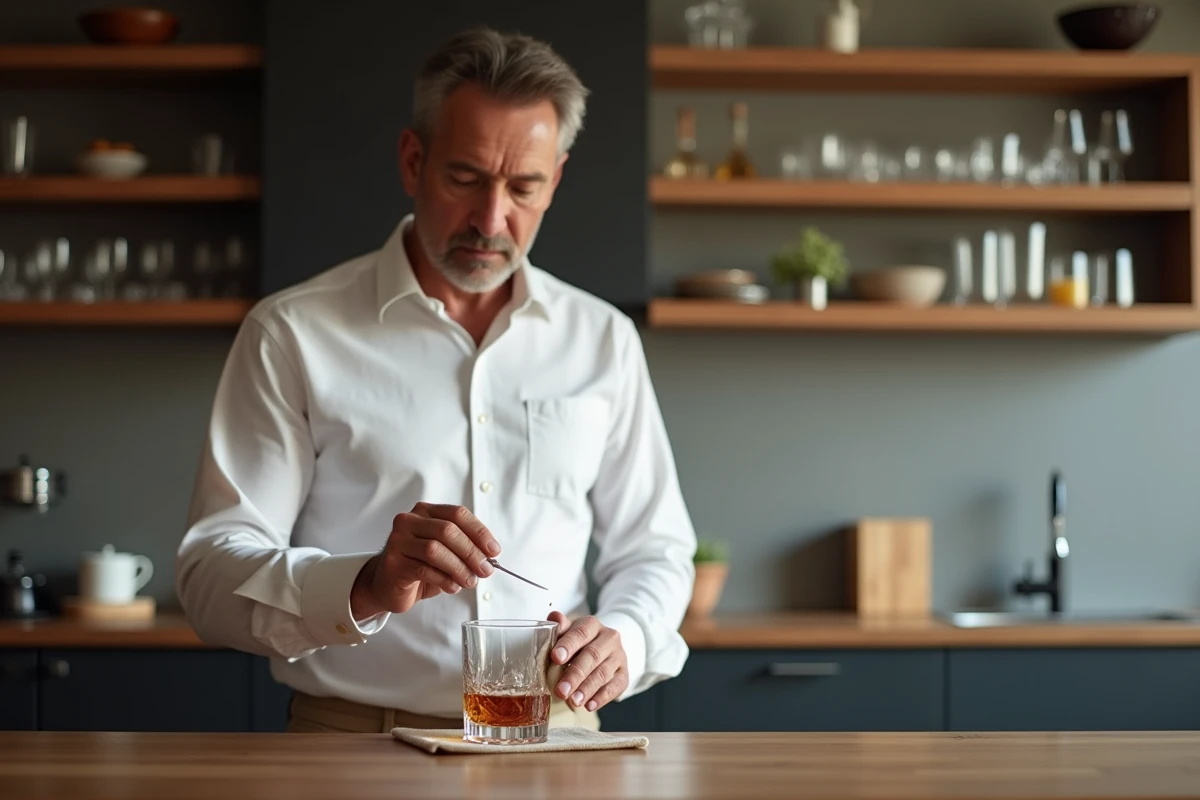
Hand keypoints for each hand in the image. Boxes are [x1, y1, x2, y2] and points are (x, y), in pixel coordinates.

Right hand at [350, 503, 499, 617]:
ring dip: (459, 568)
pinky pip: (424, 570)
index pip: (457, 514)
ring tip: (470, 581)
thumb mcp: (445, 552)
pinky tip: (452, 587)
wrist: (387, 585)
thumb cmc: (420, 566)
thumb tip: (489, 558)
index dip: (479, 532)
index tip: (494, 551)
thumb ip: (464, 549)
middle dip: (471, 552)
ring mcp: (397, 541)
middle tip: (486, 570)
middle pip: (448, 530)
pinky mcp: (393, 563)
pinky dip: (444, 580)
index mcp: (425, 512)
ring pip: (436, 550)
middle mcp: (409, 521)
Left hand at [547, 612, 628, 712]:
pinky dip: (602, 697)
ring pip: (603, 673)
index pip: (581, 632)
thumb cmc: (579, 642)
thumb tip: (554, 618)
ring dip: (587, 689)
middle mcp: (609, 638)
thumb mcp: (568, 632)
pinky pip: (616, 686)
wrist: (604, 647)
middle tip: (561, 691)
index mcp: (592, 625)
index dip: (568, 645)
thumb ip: (559, 628)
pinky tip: (590, 706)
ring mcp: (619, 656)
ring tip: (573, 702)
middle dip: (575, 674)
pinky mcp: (624, 674)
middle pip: (592, 655)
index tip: (555, 658)